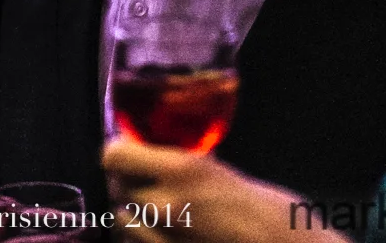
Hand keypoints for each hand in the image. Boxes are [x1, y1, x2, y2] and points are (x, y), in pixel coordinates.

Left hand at [103, 137, 296, 242]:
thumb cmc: (270, 215)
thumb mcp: (224, 175)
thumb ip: (183, 169)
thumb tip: (151, 160)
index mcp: (182, 172)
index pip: (115, 157)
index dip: (119, 153)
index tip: (127, 151)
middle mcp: (166, 208)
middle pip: (116, 191)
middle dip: (128, 186)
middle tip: (149, 184)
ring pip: (123, 226)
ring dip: (134, 218)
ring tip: (161, 215)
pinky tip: (168, 238)